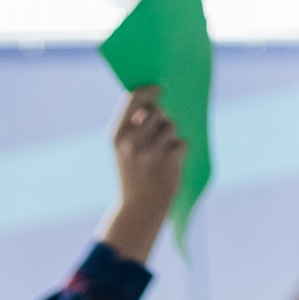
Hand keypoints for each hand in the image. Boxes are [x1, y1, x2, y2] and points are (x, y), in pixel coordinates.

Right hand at [98, 87, 185, 262]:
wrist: (138, 210)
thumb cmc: (132, 177)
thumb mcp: (122, 151)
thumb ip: (132, 127)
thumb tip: (155, 101)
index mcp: (117, 135)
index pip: (133, 99)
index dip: (148, 90)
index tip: (159, 89)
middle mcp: (132, 141)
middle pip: (157, 112)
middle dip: (162, 120)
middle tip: (158, 134)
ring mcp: (150, 151)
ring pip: (171, 127)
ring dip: (171, 137)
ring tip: (162, 154)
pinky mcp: (168, 160)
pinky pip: (181, 143)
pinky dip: (179, 151)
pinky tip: (169, 164)